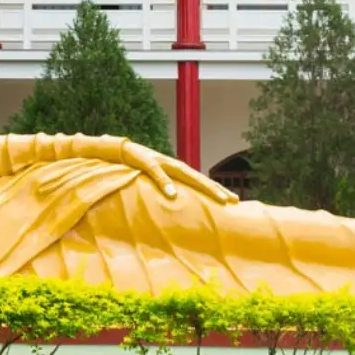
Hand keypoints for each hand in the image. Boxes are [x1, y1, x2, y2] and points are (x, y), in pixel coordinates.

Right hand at [120, 142, 238, 204]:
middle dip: (217, 189)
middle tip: (234, 200)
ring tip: (219, 198)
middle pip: (199, 178)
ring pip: (187, 174)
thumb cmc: (138, 166)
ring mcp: (162, 162)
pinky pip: (157, 174)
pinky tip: (173, 194)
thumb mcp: (154, 180)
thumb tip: (176, 206)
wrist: (119, 148)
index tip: (234, 201)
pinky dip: (166, 183)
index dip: (216, 189)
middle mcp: (173, 165)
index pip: (200, 181)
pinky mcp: (146, 161)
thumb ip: (165, 189)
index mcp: (176, 170)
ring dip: (204, 185)